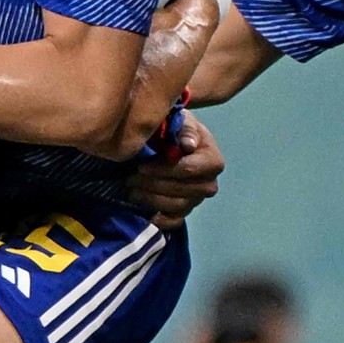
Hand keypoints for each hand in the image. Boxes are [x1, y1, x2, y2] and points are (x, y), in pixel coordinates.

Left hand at [127, 111, 223, 229]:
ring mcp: (197, 199)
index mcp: (213, 160)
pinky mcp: (186, 209)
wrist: (174, 141)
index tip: (142, 166)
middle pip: (183, 190)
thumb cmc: (178, 129)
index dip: (164, 170)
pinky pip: (176, 221)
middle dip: (154, 185)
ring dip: (152, 200)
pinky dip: (162, 220)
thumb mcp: (182, 121)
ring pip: (177, 206)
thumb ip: (185, 130)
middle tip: (131, 179)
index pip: (190, 170)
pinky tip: (147, 215)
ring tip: (131, 190)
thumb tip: (188, 145)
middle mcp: (209, 183)